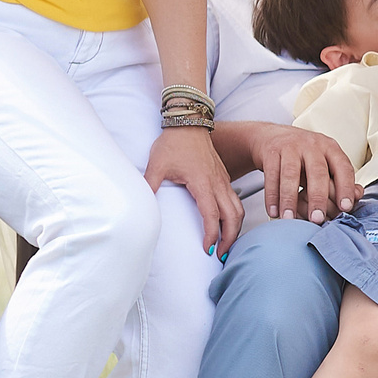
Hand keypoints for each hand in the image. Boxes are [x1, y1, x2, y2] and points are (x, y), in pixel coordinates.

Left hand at [146, 127, 241, 257]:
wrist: (188, 123)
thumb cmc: (173, 143)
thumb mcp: (157, 165)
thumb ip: (149, 185)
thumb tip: (139, 206)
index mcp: (203, 183)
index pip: (212, 215)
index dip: (211, 235)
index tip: (207, 249)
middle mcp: (218, 183)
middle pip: (234, 216)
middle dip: (230, 238)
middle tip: (220, 254)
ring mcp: (223, 180)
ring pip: (239, 209)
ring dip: (235, 228)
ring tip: (225, 244)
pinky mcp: (224, 177)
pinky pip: (236, 201)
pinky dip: (235, 217)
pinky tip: (226, 225)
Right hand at [250, 122, 357, 222]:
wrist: (273, 136)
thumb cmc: (304, 155)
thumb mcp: (324, 162)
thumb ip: (340, 179)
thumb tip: (358, 196)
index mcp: (331, 148)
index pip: (343, 168)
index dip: (346, 188)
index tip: (346, 208)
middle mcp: (312, 145)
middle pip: (317, 172)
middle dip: (318, 198)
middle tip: (317, 219)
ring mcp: (291, 147)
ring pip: (290, 175)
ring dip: (289, 199)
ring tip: (289, 219)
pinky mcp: (271, 151)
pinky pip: (271, 175)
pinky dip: (272, 196)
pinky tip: (273, 211)